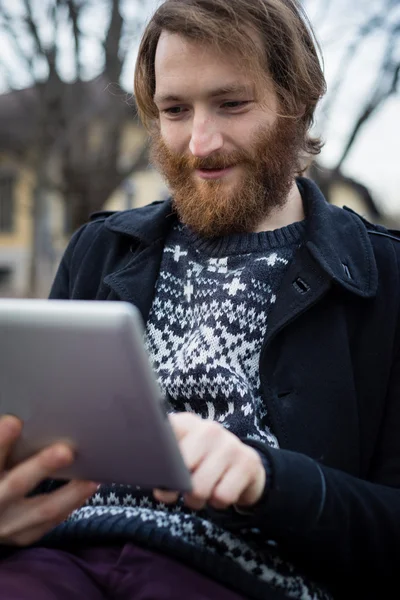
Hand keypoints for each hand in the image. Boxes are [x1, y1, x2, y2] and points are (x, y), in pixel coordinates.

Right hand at [0, 415, 97, 546]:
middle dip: (41, 467)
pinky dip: (71, 503)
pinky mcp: (23, 535)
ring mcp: (7, 525)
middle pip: (17, 485)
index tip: (15, 421)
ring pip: (43, 510)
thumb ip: (5, 449)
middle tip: (65, 451)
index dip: (1, 442)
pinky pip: (51, 521)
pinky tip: (88, 487)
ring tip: (92, 477)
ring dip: (70, 492)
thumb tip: (23, 419)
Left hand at [154, 412, 265, 509]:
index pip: (161, 438)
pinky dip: (218, 502)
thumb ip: (164, 467)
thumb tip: (159, 488)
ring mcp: (229, 443)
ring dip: (198, 500)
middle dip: (178, 489)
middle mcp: (208, 428)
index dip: (157, 464)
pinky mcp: (247, 461)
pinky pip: (222, 496)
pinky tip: (220, 490)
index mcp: (185, 423)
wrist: (244, 466)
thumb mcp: (181, 457)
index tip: (159, 478)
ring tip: (202, 492)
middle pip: (179, 471)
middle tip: (182, 491)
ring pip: (200, 489)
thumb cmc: (202, 464)